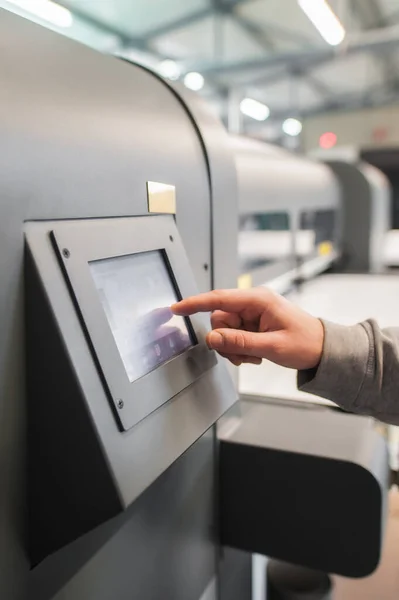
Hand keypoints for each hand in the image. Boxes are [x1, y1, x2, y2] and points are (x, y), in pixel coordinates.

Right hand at [172, 288, 323, 368]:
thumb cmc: (306, 342)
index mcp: (258, 300)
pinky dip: (239, 349)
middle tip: (243, 356)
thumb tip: (212, 338)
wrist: (323, 349)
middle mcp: (252, 303)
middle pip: (220, 320)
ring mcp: (252, 313)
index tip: (177, 308)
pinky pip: (233, 336)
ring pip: (225, 331)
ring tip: (254, 356)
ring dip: (234, 348)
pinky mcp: (253, 324)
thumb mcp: (272, 346)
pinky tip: (255, 354)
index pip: (219, 299)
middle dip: (226, 340)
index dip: (196, 304)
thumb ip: (239, 342)